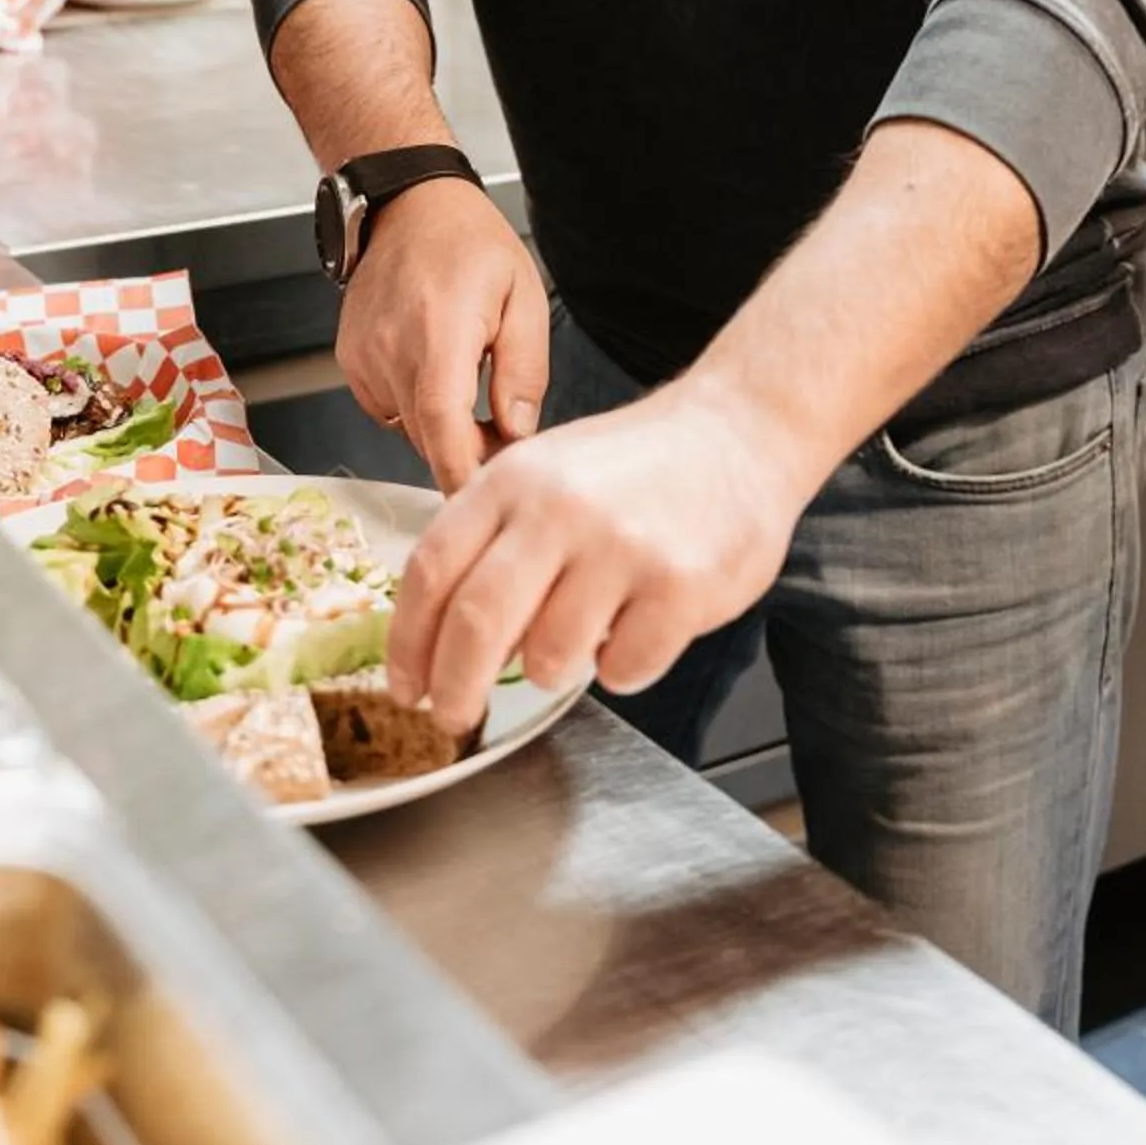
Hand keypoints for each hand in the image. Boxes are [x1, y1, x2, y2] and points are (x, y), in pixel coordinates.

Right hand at [338, 181, 548, 494]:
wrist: (407, 205)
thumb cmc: (469, 243)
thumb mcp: (523, 298)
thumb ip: (524, 371)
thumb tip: (517, 433)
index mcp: (439, 334)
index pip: (443, 431)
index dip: (464, 477)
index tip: (488, 500)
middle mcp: (391, 351)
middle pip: (430, 441)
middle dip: (470, 451)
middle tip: (507, 426)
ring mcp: (363, 359)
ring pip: (409, 430)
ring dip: (443, 426)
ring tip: (471, 380)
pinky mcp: (350, 362)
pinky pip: (389, 409)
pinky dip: (416, 405)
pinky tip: (434, 366)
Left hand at [388, 377, 800, 737]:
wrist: (740, 430)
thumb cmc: (636, 465)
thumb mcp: (546, 472)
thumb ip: (493, 538)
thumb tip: (438, 635)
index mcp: (514, 478)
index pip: (432, 570)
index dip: (407, 644)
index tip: (405, 686)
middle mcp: (560, 508)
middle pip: (475, 624)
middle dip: (455, 688)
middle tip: (455, 715)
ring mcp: (622, 546)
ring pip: (548, 659)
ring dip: (554, 669)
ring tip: (582, 634)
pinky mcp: (679, 586)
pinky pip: (623, 670)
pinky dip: (623, 667)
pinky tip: (640, 626)